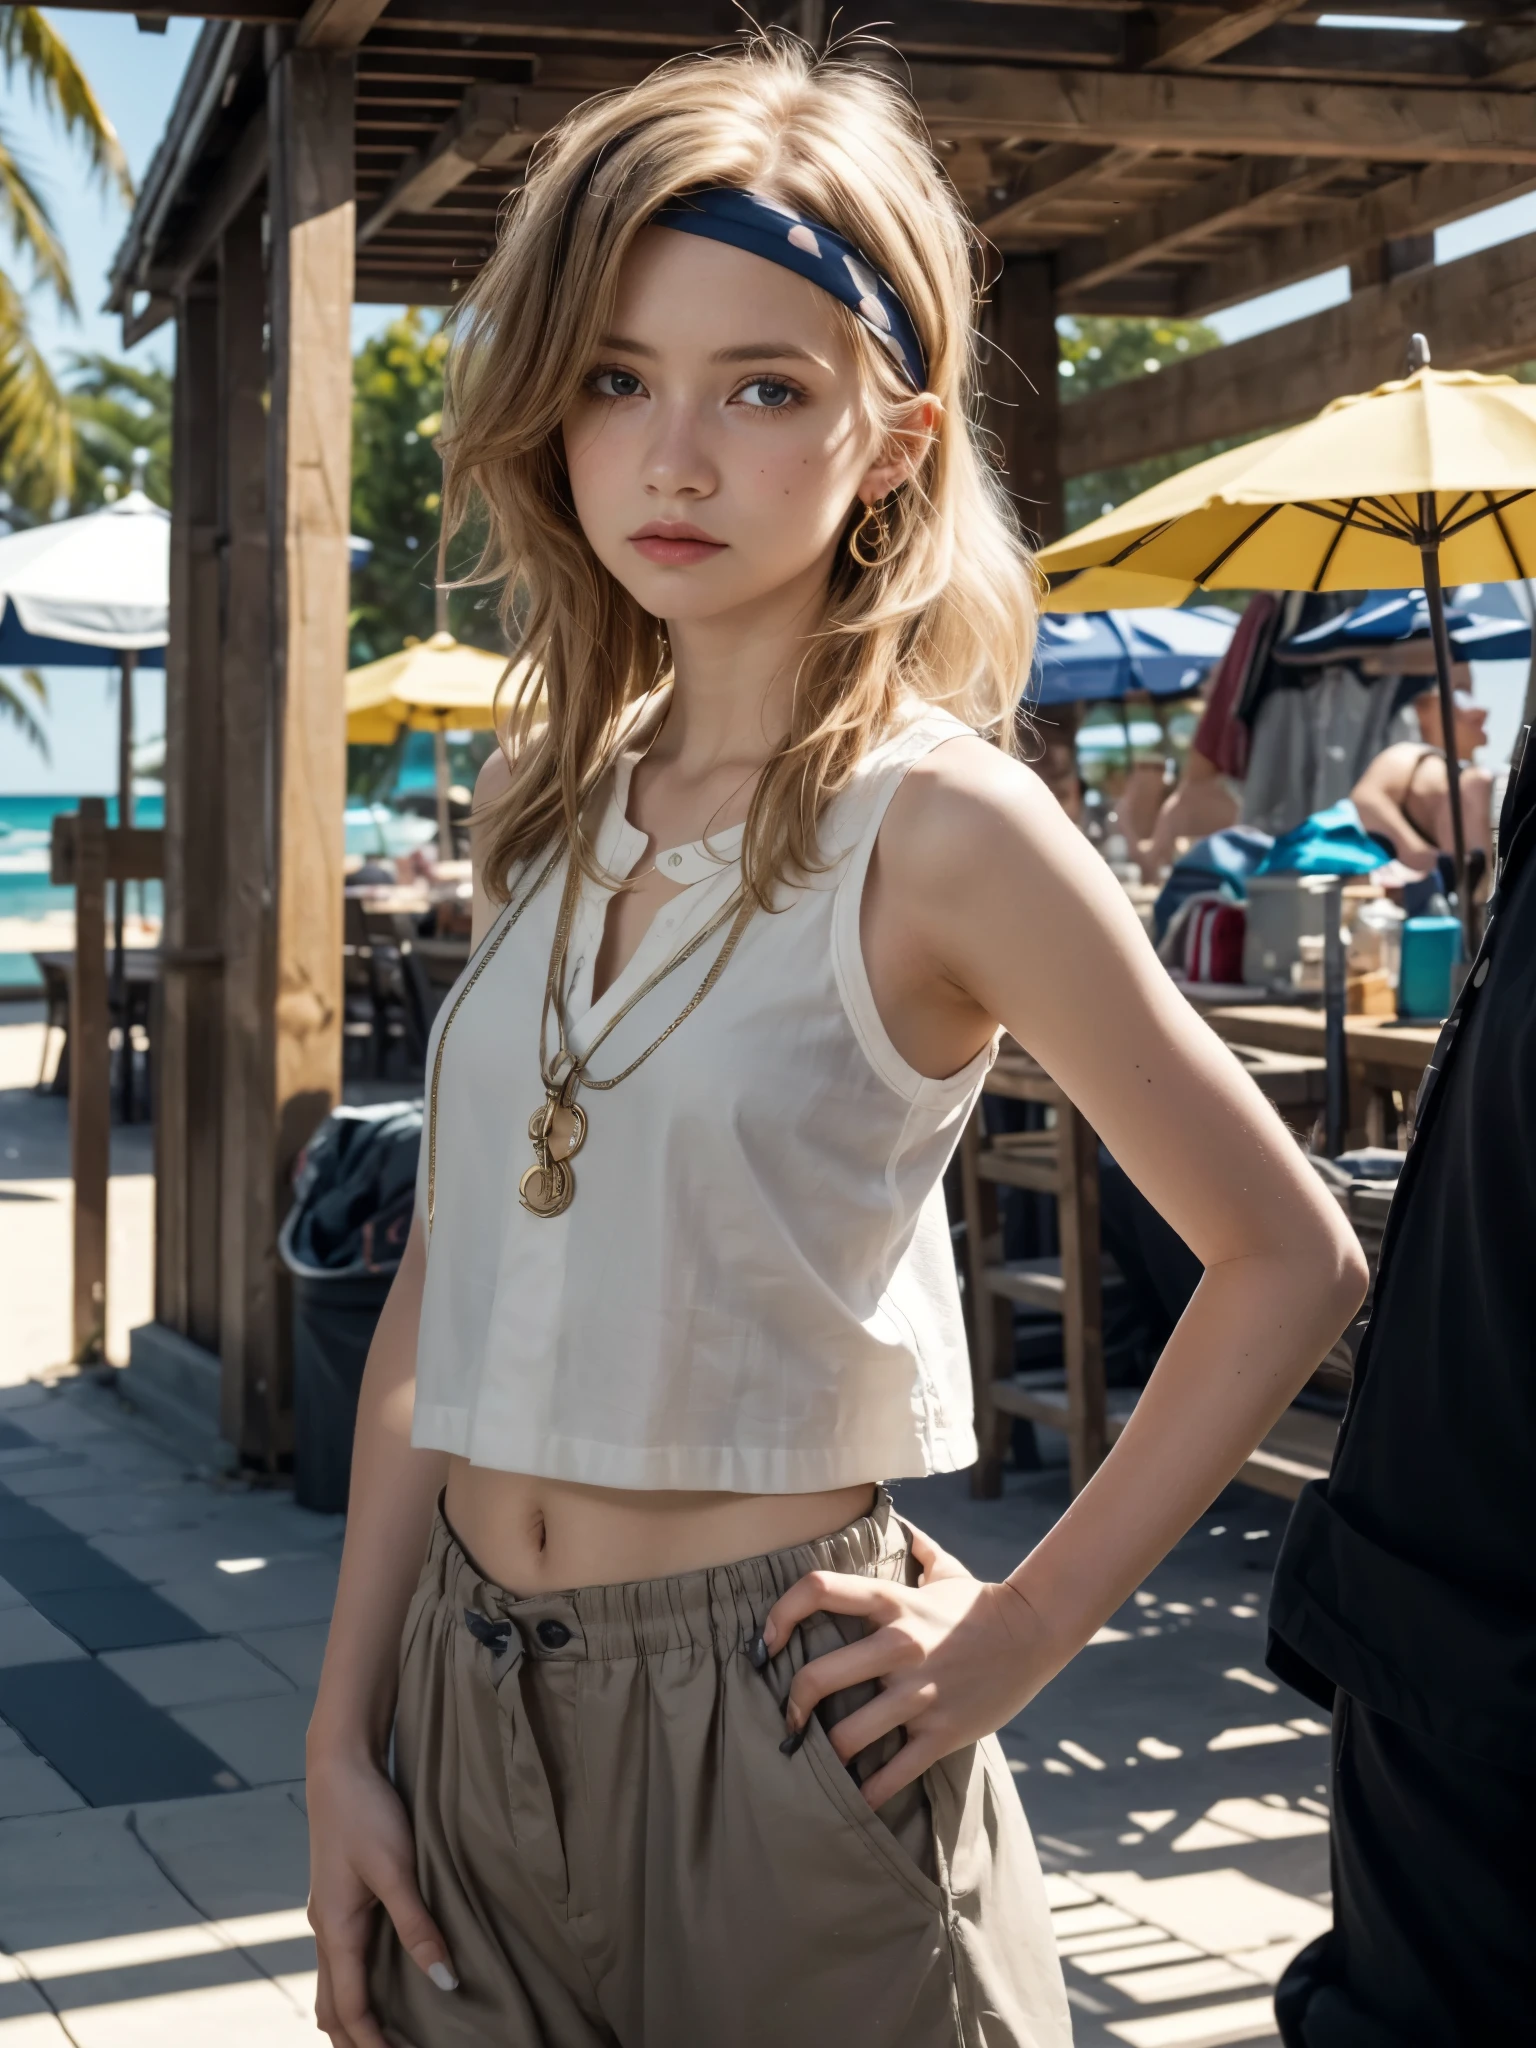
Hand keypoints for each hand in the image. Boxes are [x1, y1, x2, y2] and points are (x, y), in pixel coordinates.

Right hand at [307, 1748, 456, 2046]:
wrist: (339, 1765)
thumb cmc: (366, 1812)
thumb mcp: (396, 1869)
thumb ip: (418, 1925)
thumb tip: (444, 1981)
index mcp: (337, 1930)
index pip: (350, 2008)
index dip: (372, 2042)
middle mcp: (326, 1928)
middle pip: (332, 2005)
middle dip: (355, 2038)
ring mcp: (329, 1912)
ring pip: (331, 1982)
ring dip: (351, 2013)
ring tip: (382, 2032)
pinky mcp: (338, 1895)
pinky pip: (339, 1957)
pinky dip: (353, 1983)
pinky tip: (378, 1975)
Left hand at [761, 1526, 1055, 1809]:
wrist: (1036, 1634)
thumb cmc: (980, 1603)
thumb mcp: (944, 1568)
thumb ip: (915, 1547)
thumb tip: (899, 1524)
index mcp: (892, 1602)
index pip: (817, 1590)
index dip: (779, 1614)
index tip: (767, 1643)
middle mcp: (899, 1646)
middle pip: (818, 1678)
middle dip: (793, 1705)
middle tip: (789, 1719)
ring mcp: (920, 1693)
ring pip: (849, 1735)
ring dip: (826, 1754)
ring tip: (817, 1760)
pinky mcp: (941, 1732)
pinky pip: (894, 1772)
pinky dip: (869, 1792)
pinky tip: (857, 1798)